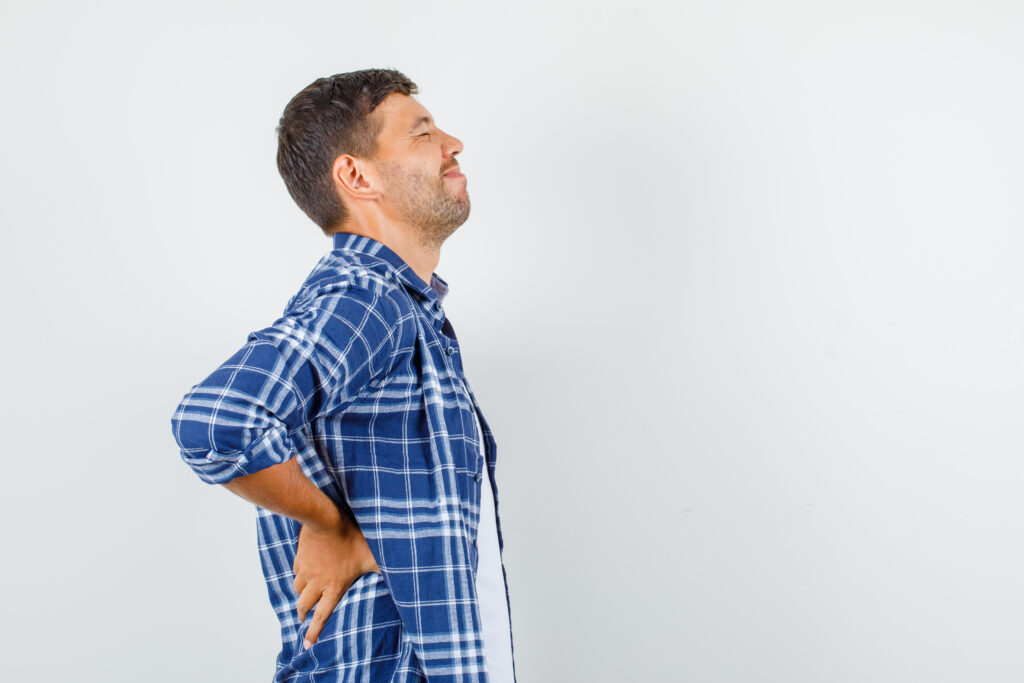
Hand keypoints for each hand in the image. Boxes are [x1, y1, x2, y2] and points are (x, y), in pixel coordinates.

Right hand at [293, 517, 380, 649]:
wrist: (326, 519)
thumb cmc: (351, 537)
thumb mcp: (371, 555)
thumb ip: (382, 569)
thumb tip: (403, 577)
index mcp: (334, 586)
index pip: (322, 616)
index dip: (314, 632)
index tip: (307, 646)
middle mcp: (317, 582)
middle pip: (304, 605)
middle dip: (302, 614)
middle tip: (302, 618)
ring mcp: (306, 570)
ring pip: (297, 589)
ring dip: (300, 594)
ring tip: (304, 595)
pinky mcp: (300, 557)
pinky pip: (296, 571)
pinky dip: (299, 574)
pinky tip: (304, 572)